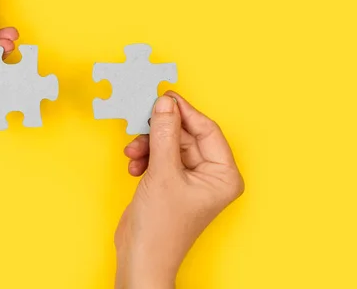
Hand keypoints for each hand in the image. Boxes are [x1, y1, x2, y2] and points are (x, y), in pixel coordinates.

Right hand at [116, 92, 243, 287]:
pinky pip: (160, 156)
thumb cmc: (161, 229)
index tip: (164, 98)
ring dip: (148, 145)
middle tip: (142, 122)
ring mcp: (190, 179)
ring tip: (133, 153)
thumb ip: (164, 133)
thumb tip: (165, 103)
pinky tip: (134, 166)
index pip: (207, 130)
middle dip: (160, 132)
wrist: (140, 258)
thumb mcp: (163, 173)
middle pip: (186, 135)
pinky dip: (145, 157)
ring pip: (169, 144)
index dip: (185, 112)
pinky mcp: (172, 182)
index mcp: (224, 175)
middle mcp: (211, 175)